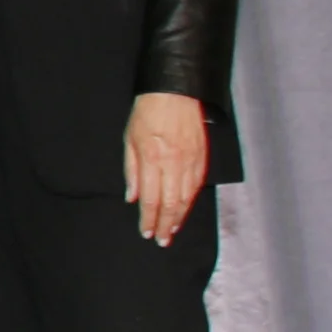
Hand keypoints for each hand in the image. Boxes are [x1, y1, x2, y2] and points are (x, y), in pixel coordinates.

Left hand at [129, 93, 209, 243]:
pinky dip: (192, 201)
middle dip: (166, 225)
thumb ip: (131, 170)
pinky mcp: (203, 156)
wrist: (176, 91)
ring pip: (187, 198)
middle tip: (162, 240)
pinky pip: (198, 185)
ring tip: (173, 231)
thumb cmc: (147, 113)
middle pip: (172, 203)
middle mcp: (173, 162)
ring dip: (180, 218)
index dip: (149, 218)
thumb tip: (132, 197)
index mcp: (152, 158)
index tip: (146, 232)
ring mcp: (191, 160)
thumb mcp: (129, 138)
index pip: (151, 198)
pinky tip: (186, 210)